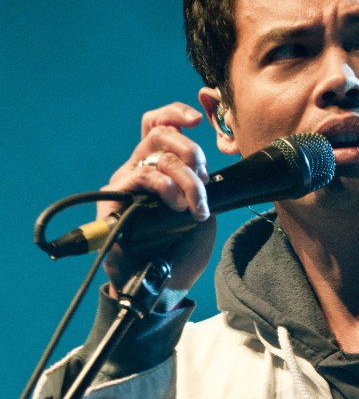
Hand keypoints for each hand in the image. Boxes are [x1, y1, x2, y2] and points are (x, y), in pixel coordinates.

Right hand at [100, 102, 217, 306]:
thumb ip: (202, 184)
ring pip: (157, 156)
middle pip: (161, 134)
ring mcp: (126, 183)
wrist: (163, 284)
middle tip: (204, 179)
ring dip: (186, 179)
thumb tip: (203, 167)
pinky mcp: (114, 199)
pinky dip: (165, 186)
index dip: (175, 114)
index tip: (197, 120)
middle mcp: (140, 169)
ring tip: (195, 206)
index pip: (159, 125)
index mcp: (159, 167)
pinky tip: (176, 205)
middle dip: (191, 152)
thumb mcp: (203, 210)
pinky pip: (141, 176)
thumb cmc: (182, 249)